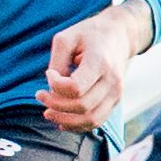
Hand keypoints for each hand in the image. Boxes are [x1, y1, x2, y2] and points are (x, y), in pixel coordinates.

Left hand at [41, 1, 153, 132]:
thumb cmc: (89, 35)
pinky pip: (96, 122)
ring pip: (90, 120)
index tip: (48, 73)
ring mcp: (116, 93)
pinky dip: (77, 126)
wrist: (120, 35)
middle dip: (55, 105)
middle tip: (40, 95)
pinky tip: (61, 121)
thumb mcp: (66, 38)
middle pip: (82, 106)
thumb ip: (57, 63)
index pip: (75, 87)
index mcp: (100, 62)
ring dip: (65, 120)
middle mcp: (112, 81)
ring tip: (48, 112)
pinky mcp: (115, 101)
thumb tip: (52, 88)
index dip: (56, 85)